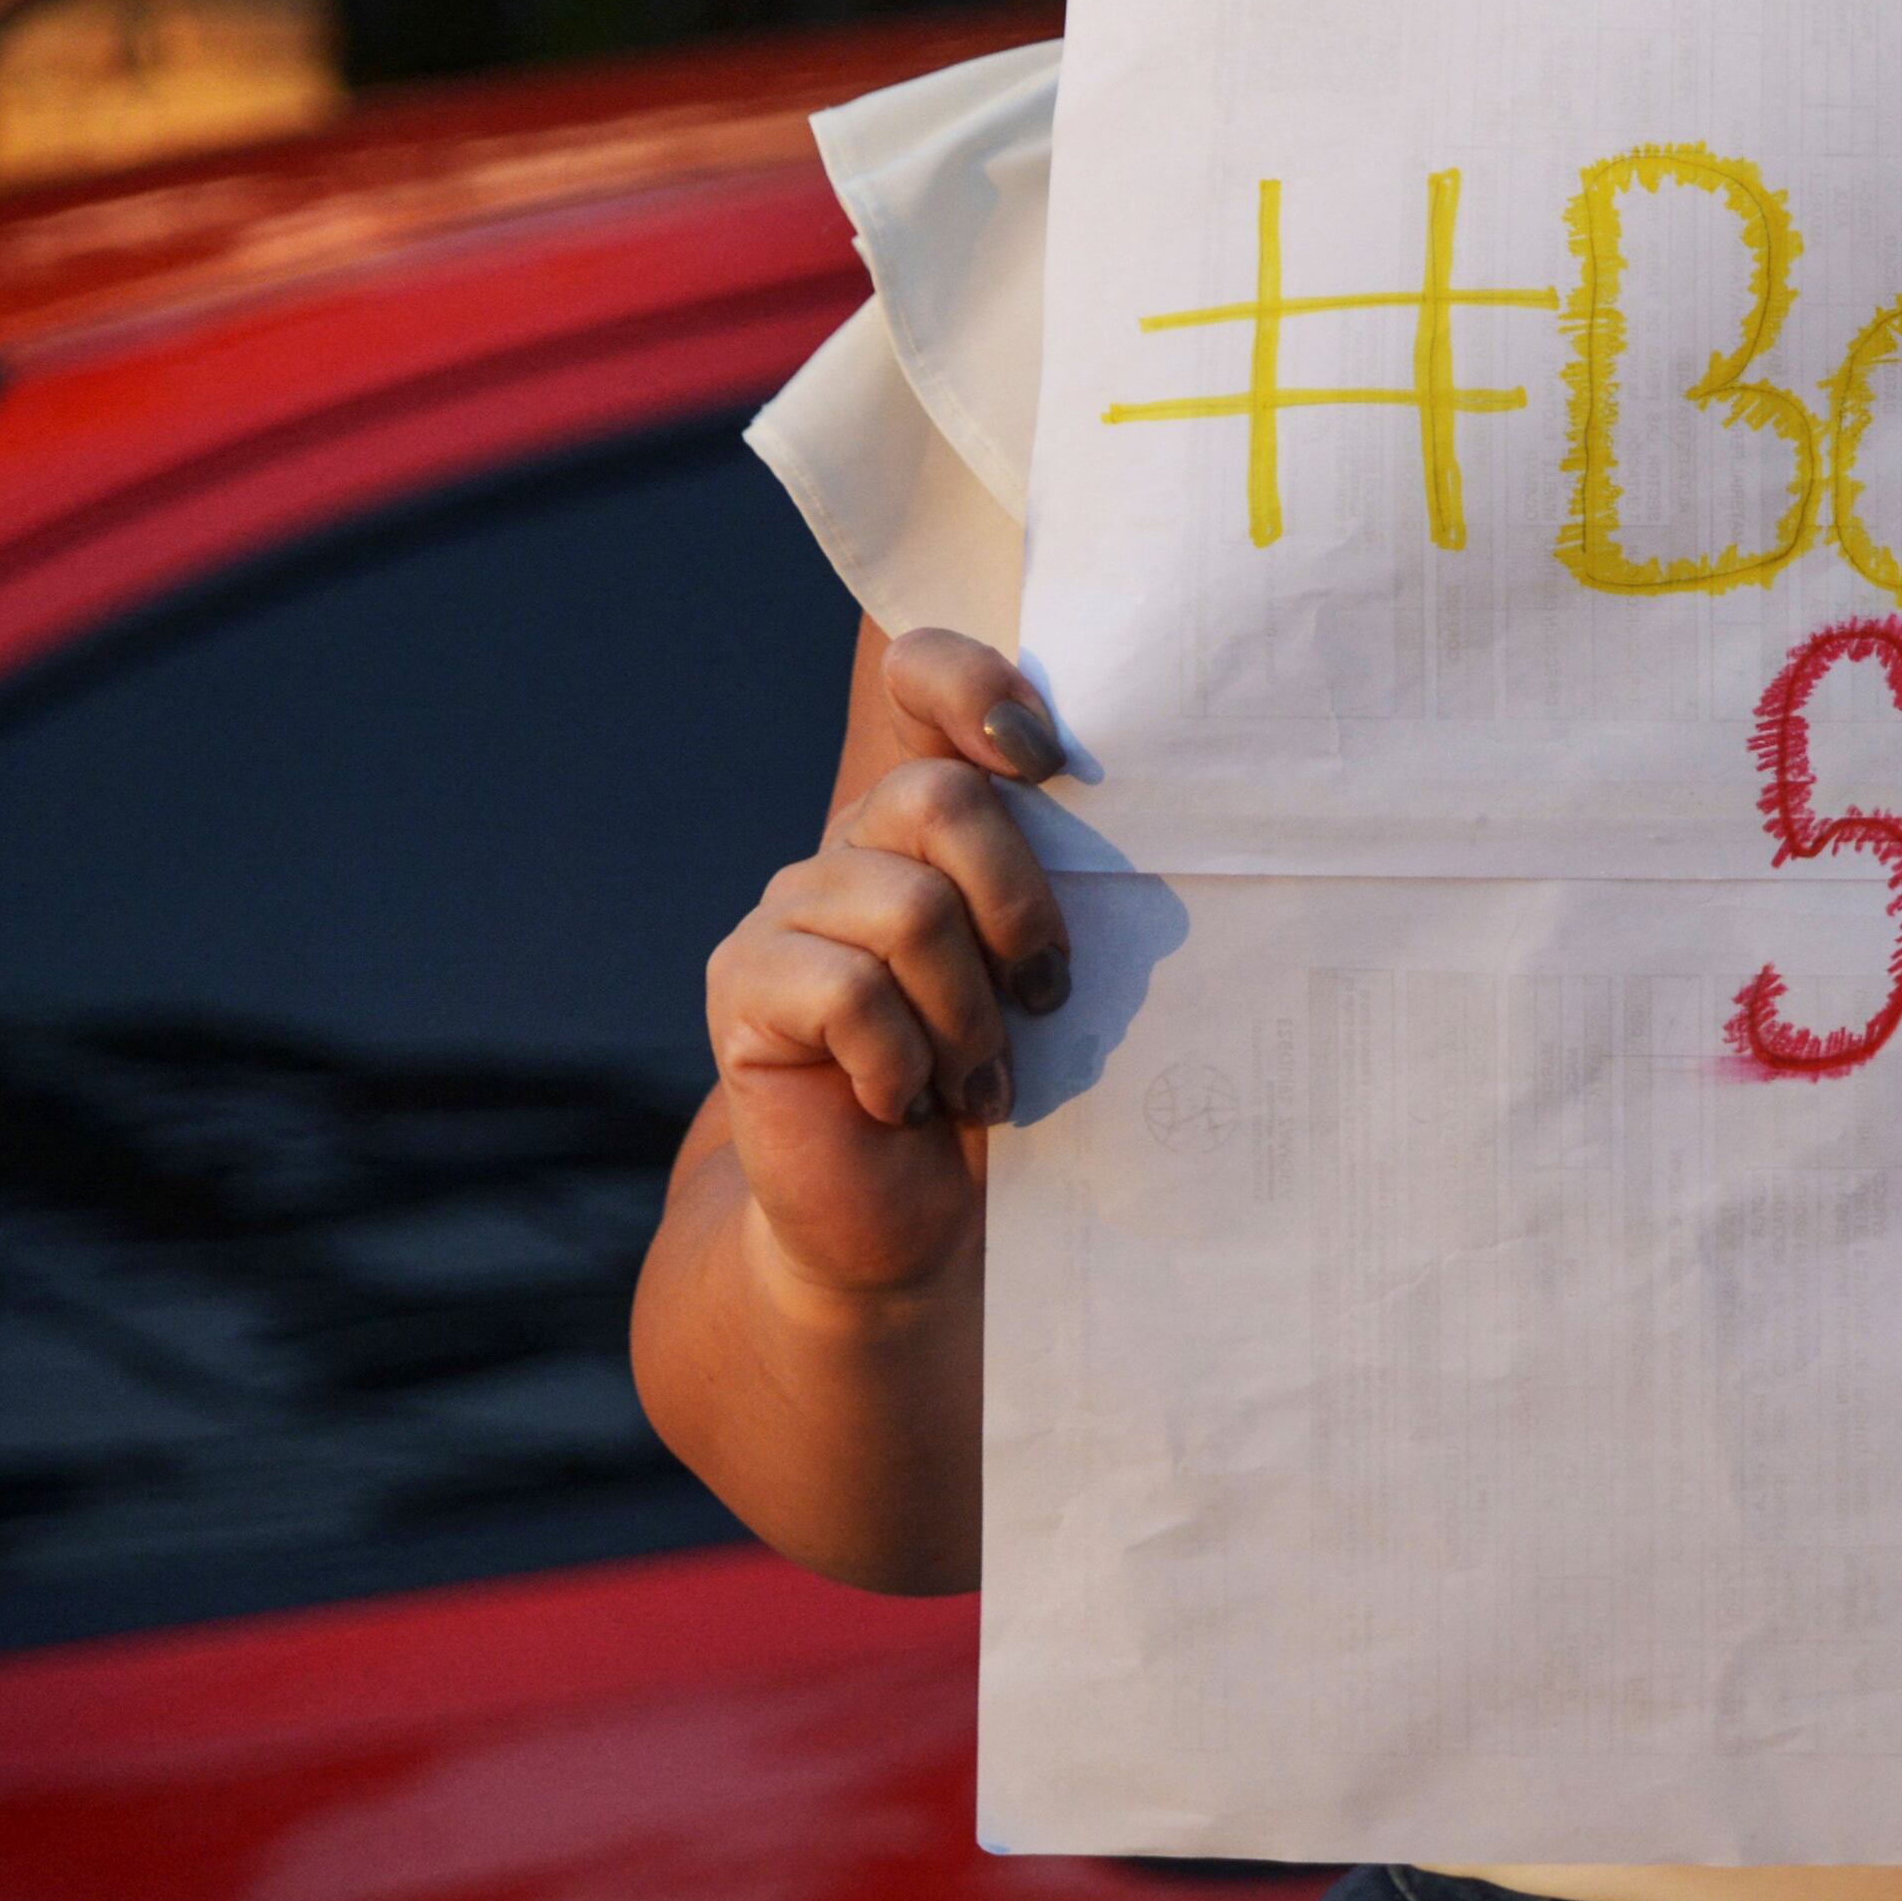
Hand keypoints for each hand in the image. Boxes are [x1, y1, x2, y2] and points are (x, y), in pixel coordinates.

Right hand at [701, 628, 1070, 1306]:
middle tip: (1045, 999)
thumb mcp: (1049, 983)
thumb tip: (1157, 828)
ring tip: (980, 1084)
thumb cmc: (1000, 1091)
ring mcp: (788, 908)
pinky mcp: (744, 984)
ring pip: (906, 907)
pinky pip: (846, 991)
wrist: (911, 1221)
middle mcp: (853, 843)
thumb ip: (1068, 893)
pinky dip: (902, 1062)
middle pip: (939, 797)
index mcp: (931, 822)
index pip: (921, 679)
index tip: (1044, 756)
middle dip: (1018, 907)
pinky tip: (905, 1104)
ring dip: (968, 1016)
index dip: (972, 683)